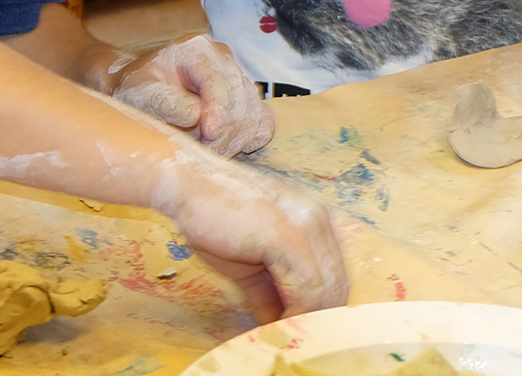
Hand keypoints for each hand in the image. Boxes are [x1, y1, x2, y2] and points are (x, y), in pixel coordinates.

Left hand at [109, 35, 273, 157]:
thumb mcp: (140, 93)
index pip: (218, 81)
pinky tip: (232, 147)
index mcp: (196, 48)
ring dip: (234, 141)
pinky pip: (264, 120)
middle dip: (223, 133)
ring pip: (254, 113)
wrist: (143, 90)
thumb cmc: (138, 90)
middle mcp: (222, 58)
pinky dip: (252, 138)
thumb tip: (195, 114)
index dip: (217, 112)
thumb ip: (164, 101)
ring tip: (207, 153)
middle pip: (240, 101)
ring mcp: (237, 76)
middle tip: (201, 154)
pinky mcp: (246, 97)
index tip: (208, 136)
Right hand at [156, 143, 348, 322]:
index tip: (298, 330)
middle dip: (315, 318)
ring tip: (280, 336)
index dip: (319, 309)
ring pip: (327, 291)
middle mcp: (317, 219)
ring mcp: (306, 226)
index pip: (334, 275)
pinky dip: (295, 314)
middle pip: (337, 286)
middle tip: (289, 338)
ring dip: (304, 320)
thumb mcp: (245, 261)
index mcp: (313, 219)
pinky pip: (308, 289)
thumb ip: (267, 293)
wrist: (185, 182)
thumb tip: (275, 326)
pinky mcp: (289, 236)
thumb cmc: (210, 214)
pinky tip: (274, 325)